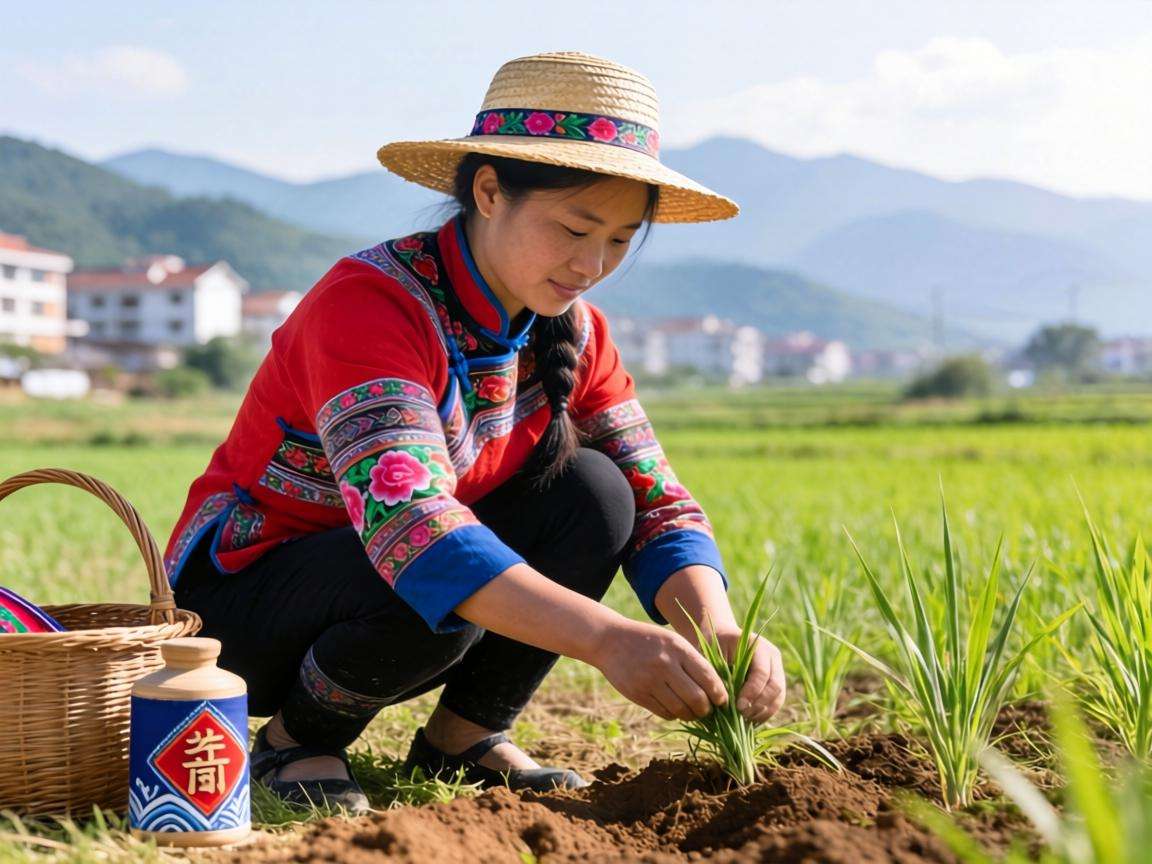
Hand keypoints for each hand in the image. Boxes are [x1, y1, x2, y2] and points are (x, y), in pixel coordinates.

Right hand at [592, 618, 728, 721]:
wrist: (610, 641)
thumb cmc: (649, 641)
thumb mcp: (672, 641)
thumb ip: (692, 661)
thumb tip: (715, 689)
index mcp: (678, 648)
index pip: (708, 677)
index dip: (719, 693)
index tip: (722, 700)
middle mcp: (665, 664)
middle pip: (696, 698)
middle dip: (707, 709)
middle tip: (708, 710)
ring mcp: (650, 680)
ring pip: (681, 709)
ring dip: (691, 715)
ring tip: (693, 712)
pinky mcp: (638, 694)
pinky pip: (664, 713)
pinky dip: (674, 715)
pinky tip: (675, 708)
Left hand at [715, 629, 785, 722]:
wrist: (723, 638)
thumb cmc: (714, 646)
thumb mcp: (715, 654)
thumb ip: (722, 673)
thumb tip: (726, 700)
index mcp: (758, 645)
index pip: (762, 673)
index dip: (752, 692)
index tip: (738, 706)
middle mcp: (773, 656)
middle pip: (775, 686)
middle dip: (759, 704)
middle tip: (742, 716)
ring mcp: (777, 668)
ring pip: (779, 696)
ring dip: (764, 711)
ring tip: (745, 721)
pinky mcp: (777, 680)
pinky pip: (777, 701)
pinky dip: (765, 712)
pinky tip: (751, 720)